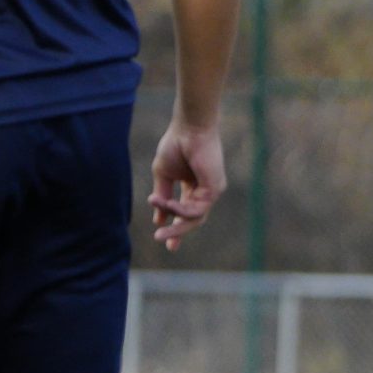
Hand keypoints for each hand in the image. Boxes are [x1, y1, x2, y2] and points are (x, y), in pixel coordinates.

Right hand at [150, 118, 226, 251]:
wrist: (189, 128)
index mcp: (194, 187)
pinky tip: (164, 204)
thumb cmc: (176, 145)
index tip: (166, 242)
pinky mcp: (215, 189)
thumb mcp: (163, 175)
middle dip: (178, 233)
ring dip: (173, 219)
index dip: (175, 227)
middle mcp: (206, 191)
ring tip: (157, 219)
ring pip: (194, 217)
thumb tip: (158, 219)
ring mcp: (212, 191)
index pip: (186, 212)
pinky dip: (178, 210)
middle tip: (166, 244)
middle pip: (193, 219)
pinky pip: (196, 209)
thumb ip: (163, 197)